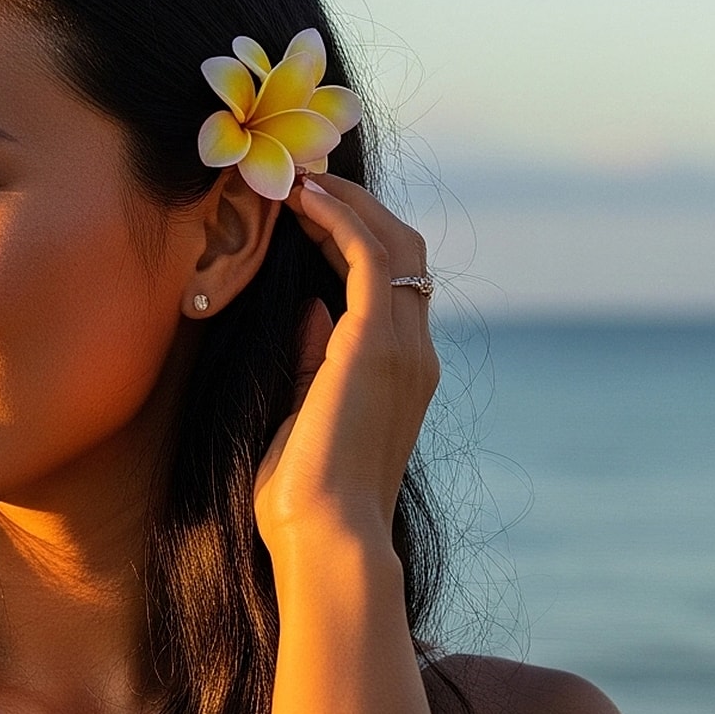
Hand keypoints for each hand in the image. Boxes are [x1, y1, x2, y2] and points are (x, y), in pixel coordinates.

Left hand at [252, 173, 440, 553]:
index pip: (392, 285)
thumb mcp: (305, 416)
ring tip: (299, 176)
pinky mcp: (377, 343)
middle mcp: (415, 354)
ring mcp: (404, 347)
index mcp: (402, 375)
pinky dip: (338, 220)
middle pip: (403, 251)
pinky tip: (302, 200)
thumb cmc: (305, 499)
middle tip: (304, 176)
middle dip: (357, 207)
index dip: (354, 238)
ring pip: (393, 243)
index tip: (306, 209)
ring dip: (346, 203)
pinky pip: (368, 257)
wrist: (328, 537)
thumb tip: (312, 307)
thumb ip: (315, 361)